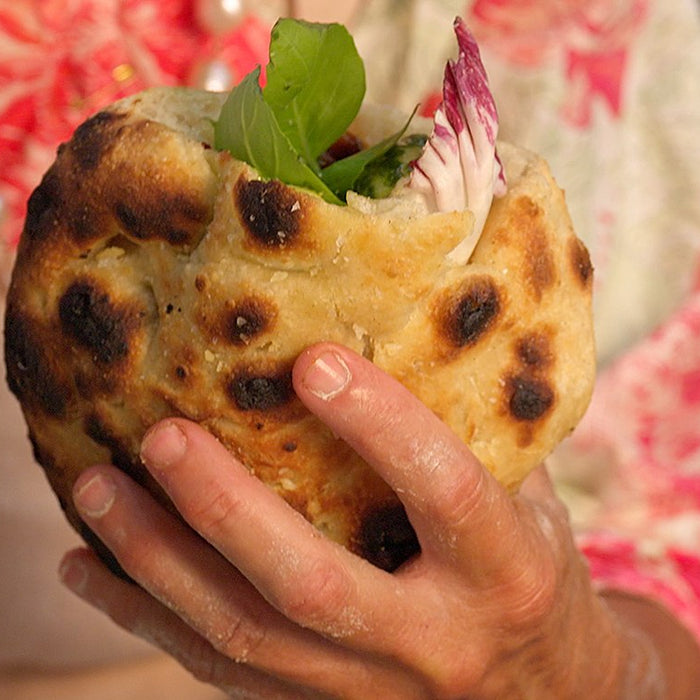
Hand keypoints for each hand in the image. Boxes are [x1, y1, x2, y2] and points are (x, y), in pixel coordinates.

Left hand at [59, 343, 669, 698]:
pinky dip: (145, 616)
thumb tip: (405, 338)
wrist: (548, 699)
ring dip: (157, 563)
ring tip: (92, 489)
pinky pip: (220, 670)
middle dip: (227, 508)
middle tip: (161, 436)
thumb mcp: (532, 506)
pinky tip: (88, 567)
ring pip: (245, 637)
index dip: (382, 424)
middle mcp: (433, 642)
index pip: (445, 491)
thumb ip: (476, 437)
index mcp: (504, 571)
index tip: (313, 360)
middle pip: (312, 585)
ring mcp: (369, 691)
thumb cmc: (535, 577)